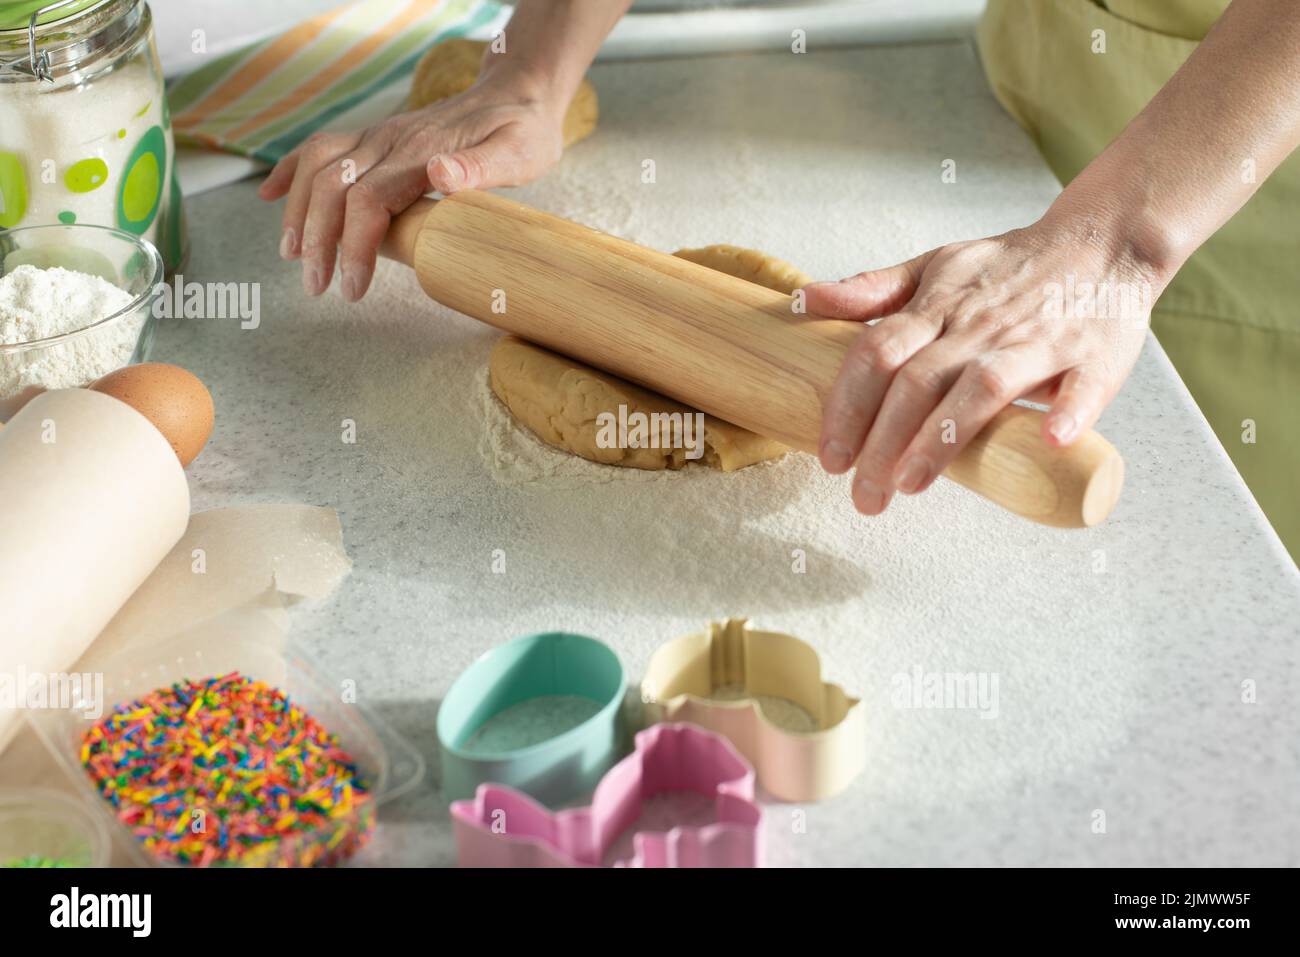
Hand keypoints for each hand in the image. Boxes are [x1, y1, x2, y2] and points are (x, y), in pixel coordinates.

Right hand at [258, 70, 566, 300]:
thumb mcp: (518, 152)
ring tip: (291, 255)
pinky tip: (271, 196)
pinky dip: (291, 171)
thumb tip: (440, 173)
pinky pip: (321, 148)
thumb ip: (480, 167)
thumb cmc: (523, 132)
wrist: (518, 94)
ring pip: (318, 167)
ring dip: (298, 210)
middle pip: (333, 188)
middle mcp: (390, 141)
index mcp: (421, 152)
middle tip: (317, 288)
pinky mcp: (375, 137)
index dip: (355, 246)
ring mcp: (378, 136)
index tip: (352, 288)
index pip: (369, 201)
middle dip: (318, 241)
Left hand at [805, 221, 1156, 515]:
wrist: (1102, 240)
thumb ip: (872, 289)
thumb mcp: (935, 265)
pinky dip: (1069, 412)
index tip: (830, 456)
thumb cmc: (1010, 267)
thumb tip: (804, 300)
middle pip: (918, 381)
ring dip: (944, 436)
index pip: (877, 353)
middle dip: (882, 441)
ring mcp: (1037, 340)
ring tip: (910, 483)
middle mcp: (981, 325)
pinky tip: (1049, 441)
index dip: (848, 405)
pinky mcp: (1094, 356)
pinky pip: (1084, 385)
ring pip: (982, 387)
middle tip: (863, 494)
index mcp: (940, 306)